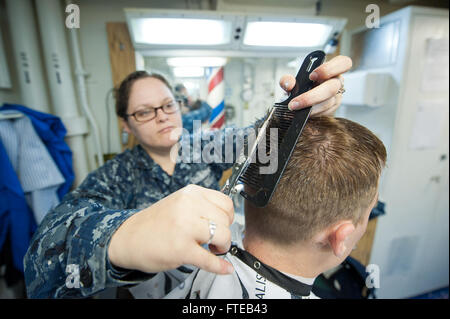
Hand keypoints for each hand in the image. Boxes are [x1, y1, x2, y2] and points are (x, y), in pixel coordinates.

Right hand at [108, 184, 234, 274]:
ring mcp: (184, 227)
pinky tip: (224, 267)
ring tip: (211, 249)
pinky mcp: (181, 249)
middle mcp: (188, 206)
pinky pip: (210, 260)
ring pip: (223, 236)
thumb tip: (227, 219)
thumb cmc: (155, 223)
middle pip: (225, 220)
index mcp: (190, 193)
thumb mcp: (179, 203)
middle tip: (214, 240)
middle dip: (225, 233)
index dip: (227, 217)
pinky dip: (220, 266)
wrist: (127, 238)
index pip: (226, 202)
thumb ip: (202, 206)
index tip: (222, 225)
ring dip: (222, 247)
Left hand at [279, 55, 351, 115]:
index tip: (312, 75)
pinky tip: (303, 112)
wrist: (300, 101)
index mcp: (331, 69)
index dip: (330, 68)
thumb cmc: (301, 87)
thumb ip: (288, 80)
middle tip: (295, 102)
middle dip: (312, 96)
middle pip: (332, 88)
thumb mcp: (292, 81)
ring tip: (295, 107)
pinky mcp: (333, 109)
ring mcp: (337, 96)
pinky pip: (325, 112)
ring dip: (309, 107)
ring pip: (328, 103)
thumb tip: (289, 84)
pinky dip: (312, 113)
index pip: (342, 63)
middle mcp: (337, 82)